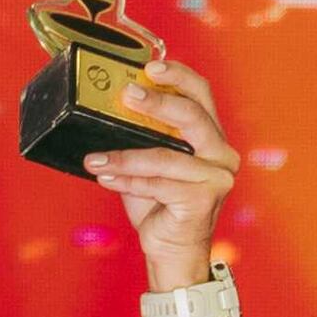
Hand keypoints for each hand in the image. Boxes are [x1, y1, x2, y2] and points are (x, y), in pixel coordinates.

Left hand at [88, 62, 237, 290]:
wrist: (171, 250)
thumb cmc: (159, 204)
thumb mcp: (148, 163)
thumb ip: (140, 136)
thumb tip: (105, 109)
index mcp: (211, 136)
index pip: (201, 94)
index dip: (178, 75)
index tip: (149, 66)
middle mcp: (221, 153)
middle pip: (193, 115)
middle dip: (157, 102)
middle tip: (126, 94)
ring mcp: (216, 177)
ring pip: (166, 156)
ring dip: (125, 156)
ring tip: (96, 159)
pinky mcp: (203, 199)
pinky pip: (158, 184)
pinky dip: (128, 181)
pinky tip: (106, 177)